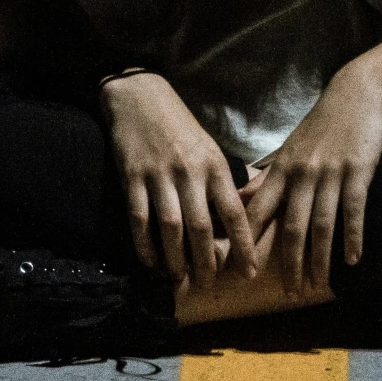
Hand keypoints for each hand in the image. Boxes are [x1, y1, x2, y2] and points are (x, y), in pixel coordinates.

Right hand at [101, 73, 247, 288]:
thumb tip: (237, 221)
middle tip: (208, 285)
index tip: (250, 272)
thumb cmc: (180, 127)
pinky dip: (144, 245)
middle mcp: (189, 172)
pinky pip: (139, 219)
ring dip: (175, 259)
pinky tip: (150, 262)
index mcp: (214, 166)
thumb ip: (221, 183)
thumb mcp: (210, 148)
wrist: (140, 96)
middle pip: (201, 228)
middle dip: (206, 262)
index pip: (234, 213)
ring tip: (179, 278)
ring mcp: (159, 175)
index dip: (243, 246)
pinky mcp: (131, 177)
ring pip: (170, 228)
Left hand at [242, 64, 381, 292]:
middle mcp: (301, 174)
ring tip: (316, 286)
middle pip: (290, 228)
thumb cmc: (320, 124)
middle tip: (287, 295)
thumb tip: (242, 199)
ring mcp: (329, 173)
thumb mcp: (288, 148)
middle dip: (286, 265)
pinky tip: (351, 261)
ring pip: (320, 226)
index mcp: (280, 169)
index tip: (241, 274)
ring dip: (318, 260)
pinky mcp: (356, 172)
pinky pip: (352, 212)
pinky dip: (352, 238)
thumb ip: (268, 177)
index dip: (248, 246)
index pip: (258, 213)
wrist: (356, 93)